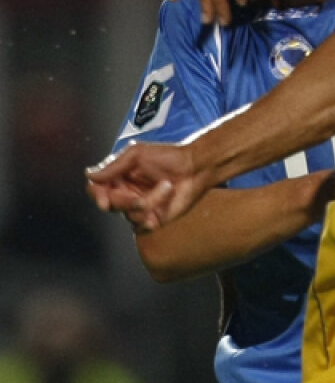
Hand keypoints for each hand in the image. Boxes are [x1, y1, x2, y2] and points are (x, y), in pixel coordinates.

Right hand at [86, 141, 209, 231]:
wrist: (196, 167)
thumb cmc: (170, 156)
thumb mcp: (137, 154)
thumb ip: (113, 166)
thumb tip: (89, 175)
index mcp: (119, 176)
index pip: (97, 188)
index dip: (96, 195)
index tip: (104, 201)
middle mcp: (126, 192)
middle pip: (110, 204)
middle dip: (125, 201)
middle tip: (139, 197)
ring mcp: (139, 206)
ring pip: (128, 215)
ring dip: (147, 204)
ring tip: (166, 188)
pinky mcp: (152, 218)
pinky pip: (140, 228)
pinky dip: (147, 222)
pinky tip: (158, 215)